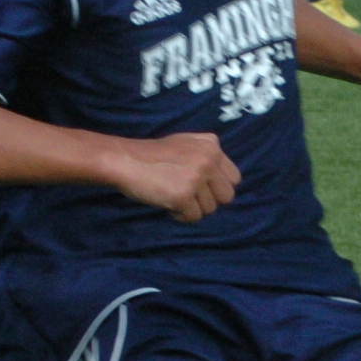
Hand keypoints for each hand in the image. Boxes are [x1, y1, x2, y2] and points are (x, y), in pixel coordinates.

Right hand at [104, 132, 241, 220]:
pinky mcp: (183, 196)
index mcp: (212, 146)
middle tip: (188, 194)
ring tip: (173, 194)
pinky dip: (181, 215)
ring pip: (210, 209)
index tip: (203, 186)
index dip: (219, 186)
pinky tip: (168, 202)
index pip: (235, 178)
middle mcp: (208, 161)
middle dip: (209, 200)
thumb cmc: (155, 154)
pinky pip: (194, 218)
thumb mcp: (187, 142)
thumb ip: (207, 153)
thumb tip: (225, 176)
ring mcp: (196, 178)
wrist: (126, 160)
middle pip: (227, 197)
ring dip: (193, 208)